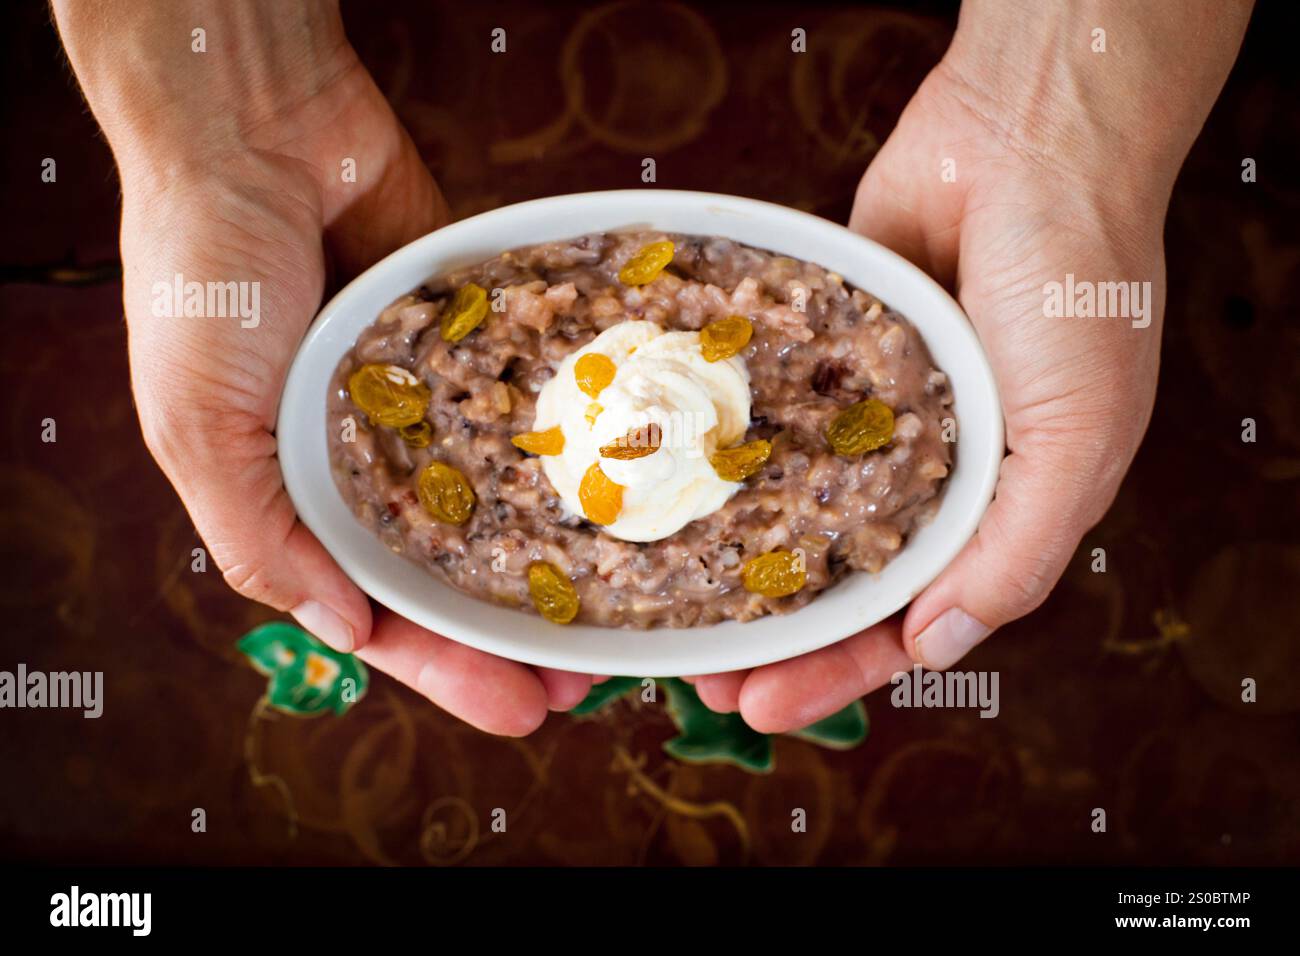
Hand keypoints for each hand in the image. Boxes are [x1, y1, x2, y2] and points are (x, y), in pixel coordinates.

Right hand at [57, 1, 590, 733]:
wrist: (253, 129)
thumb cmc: (203, 277)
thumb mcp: (198, 423)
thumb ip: (260, 536)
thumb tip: (339, 631)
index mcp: (295, 496)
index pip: (377, 607)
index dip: (444, 665)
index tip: (519, 709)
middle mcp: (371, 459)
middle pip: (456, 568)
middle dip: (514, 628)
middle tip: (586, 681)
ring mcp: (431, 400)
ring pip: (505, 497)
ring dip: (556, 551)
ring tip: (623, 604)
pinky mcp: (476, 337)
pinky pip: (526, 400)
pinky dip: (567, 440)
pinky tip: (625, 481)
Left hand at [691, 0, 1249, 729]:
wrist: (1027, 143)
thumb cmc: (1077, 291)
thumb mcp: (1076, 439)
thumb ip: (1014, 553)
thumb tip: (941, 648)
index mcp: (992, 510)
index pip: (906, 620)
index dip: (837, 671)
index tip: (764, 707)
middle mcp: (924, 472)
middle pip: (832, 580)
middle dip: (769, 636)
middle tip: (696, 681)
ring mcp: (865, 417)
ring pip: (786, 511)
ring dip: (734, 563)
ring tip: (669, 612)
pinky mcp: (819, 356)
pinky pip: (765, 424)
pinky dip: (726, 461)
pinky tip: (669, 496)